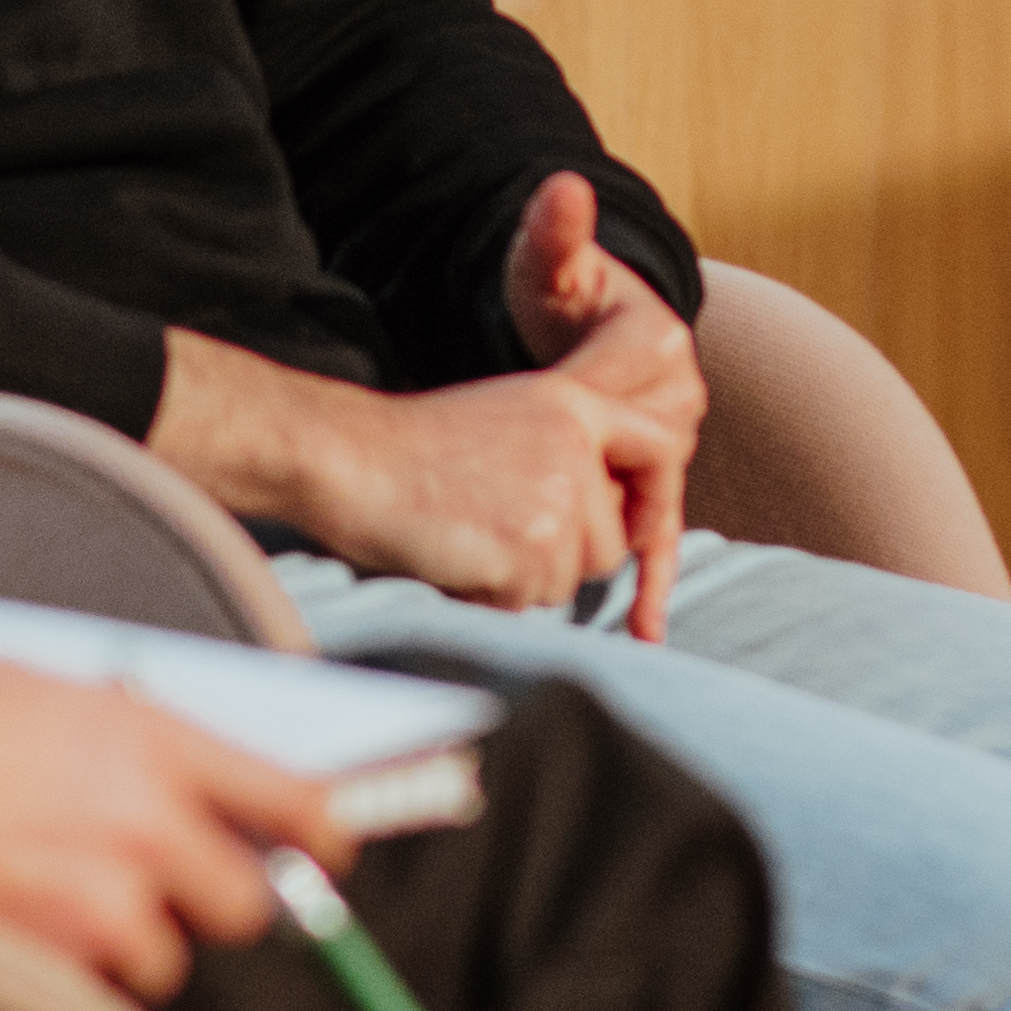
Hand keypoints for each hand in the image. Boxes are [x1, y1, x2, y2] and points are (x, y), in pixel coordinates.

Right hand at [0, 663, 343, 1003]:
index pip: (291, 796)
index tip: (332, 847)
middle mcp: (143, 824)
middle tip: (161, 880)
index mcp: (147, 737)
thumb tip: (181, 766)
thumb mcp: (33, 686)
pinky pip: (89, 984)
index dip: (325, 831)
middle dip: (212, 898)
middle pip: (245, 901)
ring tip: (49, 892)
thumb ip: (121, 730)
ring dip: (126, 939)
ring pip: (163, 956)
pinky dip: (63, 967)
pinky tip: (7, 917)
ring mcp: (99, 904)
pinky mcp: (51, 965)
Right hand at [150, 306, 694, 637]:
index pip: (661, 452)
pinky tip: (453, 555)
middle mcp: (577, 449)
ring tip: (468, 534)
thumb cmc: (412, 449)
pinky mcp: (529, 549)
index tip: (636, 540)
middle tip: (493, 527)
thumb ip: (569, 456)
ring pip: (570, 581)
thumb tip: (614, 528)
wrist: (349, 459)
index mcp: (576, 407)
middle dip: (562, 558)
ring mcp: (557, 500)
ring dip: (522, 579)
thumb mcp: (510, 419)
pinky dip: (491, 596)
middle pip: (611, 544)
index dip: (657, 508)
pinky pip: (528, 603)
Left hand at [501, 175, 701, 635]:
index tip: (587, 483)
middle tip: (585, 566)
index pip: (638, 402)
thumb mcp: (547, 262)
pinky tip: (643, 630)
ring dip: (638, 561)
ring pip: (652, 506)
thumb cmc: (554, 288)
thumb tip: (564, 188)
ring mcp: (670, 441)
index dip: (609, 446)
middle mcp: (679, 394)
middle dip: (621, 514)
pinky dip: (652, 581)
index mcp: (660, 342)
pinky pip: (658, 532)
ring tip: (624, 622)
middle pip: (649, 467)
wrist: (570, 313)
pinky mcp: (650, 478)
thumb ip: (556, 233)